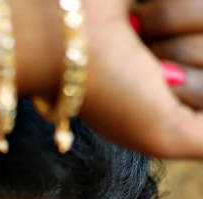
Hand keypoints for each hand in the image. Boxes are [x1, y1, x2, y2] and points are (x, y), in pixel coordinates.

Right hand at [14, 0, 202, 157]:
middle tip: (147, 65)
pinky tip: (139, 9)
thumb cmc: (106, 87)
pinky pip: (199, 2)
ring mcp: (181, 25)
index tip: (158, 93)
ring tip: (140, 33)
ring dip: (179, 27)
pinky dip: (174, 4)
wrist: (60, 30)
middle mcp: (188, 57)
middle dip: (188, 62)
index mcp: (185, 97)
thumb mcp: (167, 135)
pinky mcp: (176, 2)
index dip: (199, 92)